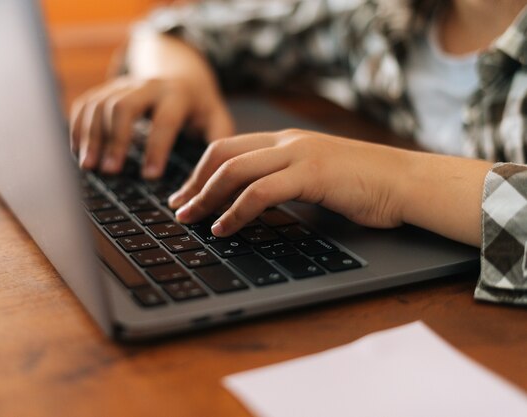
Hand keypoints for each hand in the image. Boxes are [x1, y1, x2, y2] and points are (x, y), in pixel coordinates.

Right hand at [70, 76, 233, 177]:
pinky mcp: (106, 89)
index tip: (150, 176)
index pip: (165, 120)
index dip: (156, 148)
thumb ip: (219, 140)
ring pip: (100, 104)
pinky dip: (77, 127)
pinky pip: (85, 103)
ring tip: (89, 166)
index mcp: (177, 95)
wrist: (180, 73)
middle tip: (111, 171)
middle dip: (115, 140)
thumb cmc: (198, 106)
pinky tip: (77, 151)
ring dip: (91, 136)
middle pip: (123, 106)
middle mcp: (148, 85)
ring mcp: (123, 85)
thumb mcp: (216, 118)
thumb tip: (215, 173)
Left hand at [168, 129, 414, 236]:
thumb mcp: (316, 179)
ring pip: (235, 170)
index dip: (200, 171)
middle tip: (178, 208)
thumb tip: (252, 205)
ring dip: (205, 197)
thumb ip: (285, 183)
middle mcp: (287, 142)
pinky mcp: (312, 174)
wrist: (407, 182)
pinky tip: (223, 228)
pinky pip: (260, 192)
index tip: (186, 194)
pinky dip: (235, 211)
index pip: (228, 148)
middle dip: (194, 183)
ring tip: (190, 219)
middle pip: (223, 154)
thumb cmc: (364, 186)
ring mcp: (300, 155)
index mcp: (286, 141)